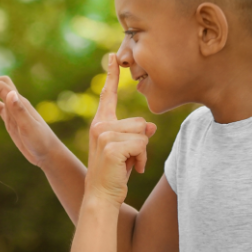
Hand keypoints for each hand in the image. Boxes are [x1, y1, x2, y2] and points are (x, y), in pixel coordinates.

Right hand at [0, 76, 64, 169]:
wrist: (48, 153)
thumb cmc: (40, 142)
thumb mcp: (28, 127)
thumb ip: (19, 111)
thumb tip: (9, 93)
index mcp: (20, 103)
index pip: (2, 87)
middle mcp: (17, 104)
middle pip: (1, 85)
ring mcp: (14, 112)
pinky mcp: (11, 120)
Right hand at [87, 54, 156, 203]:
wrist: (102, 196)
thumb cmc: (115, 174)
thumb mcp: (128, 151)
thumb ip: (137, 136)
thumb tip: (151, 128)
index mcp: (101, 123)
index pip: (109, 95)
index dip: (111, 75)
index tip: (113, 56)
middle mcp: (99, 125)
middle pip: (140, 122)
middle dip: (141, 143)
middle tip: (128, 159)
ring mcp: (104, 135)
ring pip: (143, 133)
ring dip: (142, 153)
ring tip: (129, 165)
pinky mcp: (111, 146)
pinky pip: (142, 145)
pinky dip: (142, 160)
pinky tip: (132, 169)